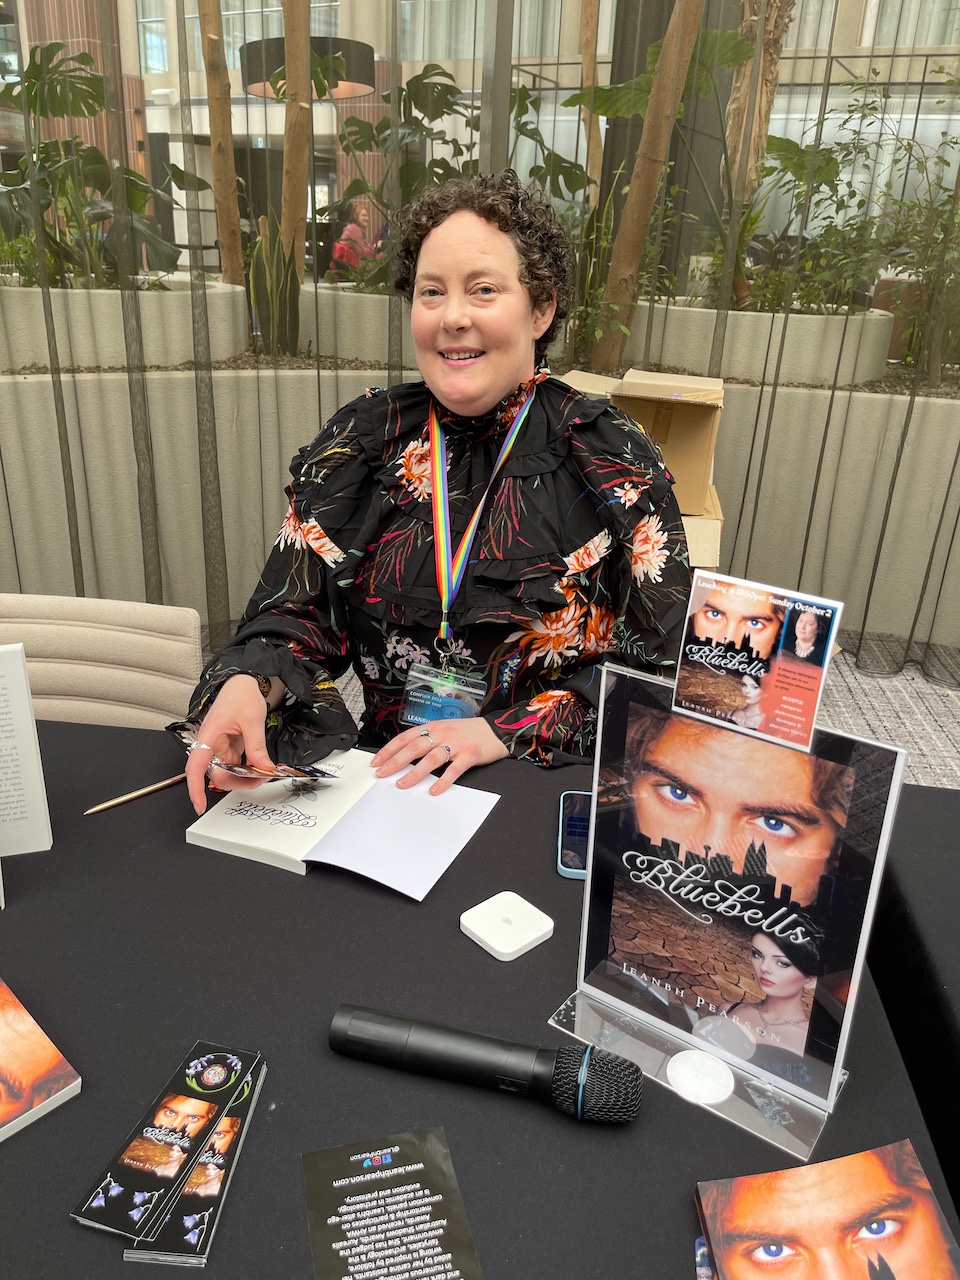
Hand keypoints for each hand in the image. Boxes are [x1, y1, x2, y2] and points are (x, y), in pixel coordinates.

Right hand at [184, 674, 275, 814]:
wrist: (242, 683)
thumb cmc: (240, 695)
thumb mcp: (252, 720)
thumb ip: (256, 747)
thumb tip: (264, 769)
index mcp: (208, 736)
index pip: (195, 768)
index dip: (195, 789)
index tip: (199, 805)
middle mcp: (210, 746)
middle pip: (218, 776)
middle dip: (240, 782)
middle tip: (263, 777)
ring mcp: (219, 749)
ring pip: (229, 774)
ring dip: (246, 778)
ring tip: (266, 771)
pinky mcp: (229, 750)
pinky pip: (236, 767)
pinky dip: (249, 770)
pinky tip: (261, 767)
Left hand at [371, 718, 508, 795]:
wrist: (496, 729)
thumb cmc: (468, 732)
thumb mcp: (445, 730)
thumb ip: (427, 739)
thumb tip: (405, 754)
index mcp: (433, 727)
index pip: (405, 738)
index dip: (389, 749)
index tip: (377, 762)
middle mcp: (443, 734)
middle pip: (414, 747)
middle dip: (396, 761)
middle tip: (383, 773)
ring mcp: (456, 744)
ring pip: (431, 758)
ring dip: (415, 772)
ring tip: (403, 784)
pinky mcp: (470, 754)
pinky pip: (454, 769)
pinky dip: (443, 780)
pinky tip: (434, 790)